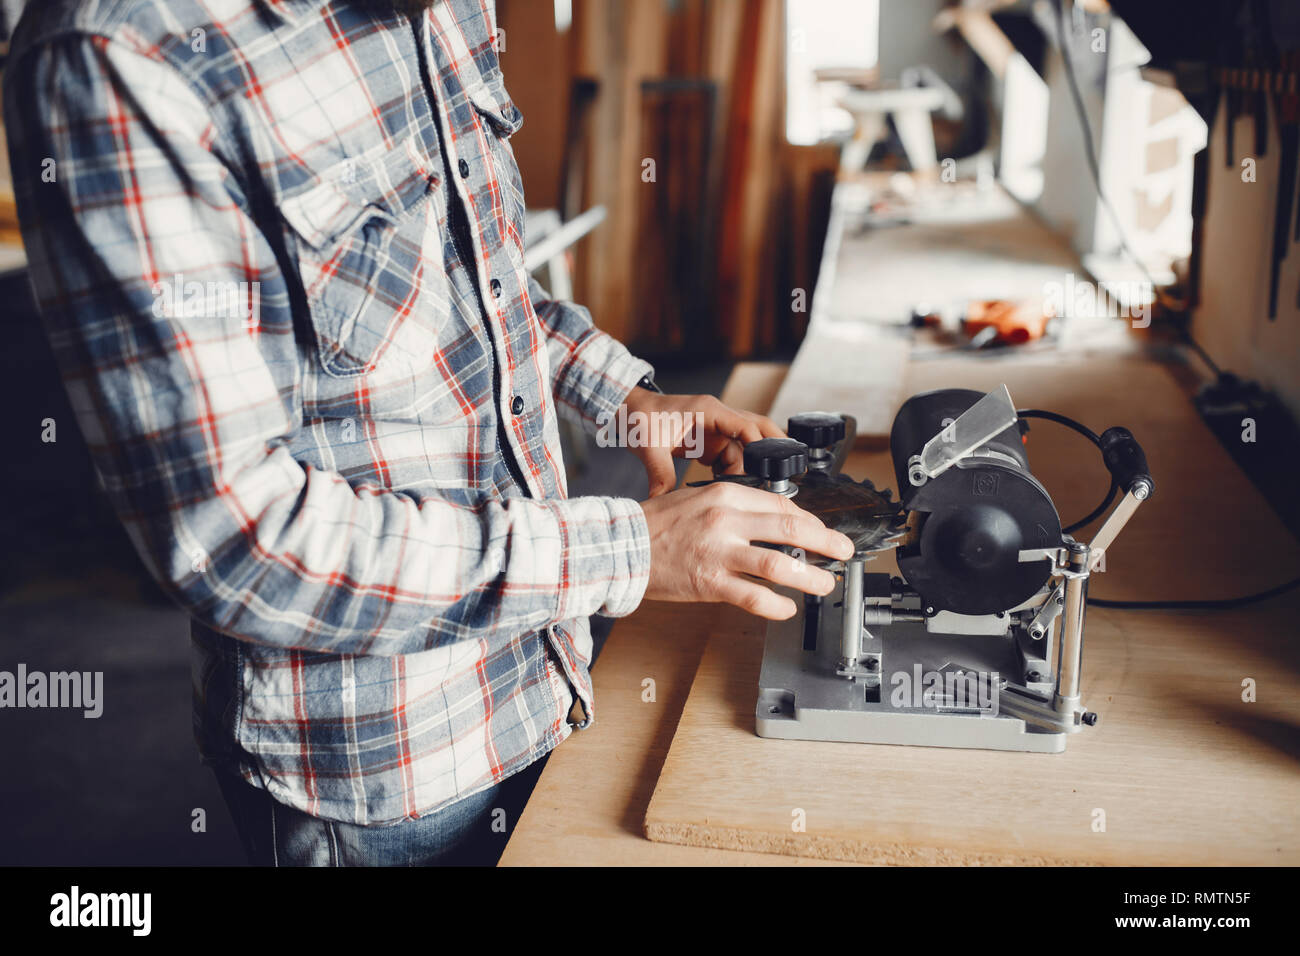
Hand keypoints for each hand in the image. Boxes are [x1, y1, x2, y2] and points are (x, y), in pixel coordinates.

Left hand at [620, 388, 783, 496]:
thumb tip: (662, 502)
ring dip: (747, 468)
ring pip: (745, 448)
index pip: (746, 425)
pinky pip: (732, 456)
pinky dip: (734, 472)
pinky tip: (727, 488)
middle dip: (774, 450)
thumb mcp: (648, 446)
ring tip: (746, 491)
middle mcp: (717, 418)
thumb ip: (659, 474)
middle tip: (785, 475)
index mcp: (708, 411)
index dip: (760, 446)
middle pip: (758, 429)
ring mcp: (716, 430)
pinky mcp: (710, 443)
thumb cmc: (638, 419)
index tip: (767, 470)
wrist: (628, 413)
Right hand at [638, 482, 854, 619]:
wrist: (622, 547)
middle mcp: (726, 521)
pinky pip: (754, 597)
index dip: (811, 521)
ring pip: (779, 564)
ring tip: (825, 584)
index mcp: (725, 495)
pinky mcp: (710, 583)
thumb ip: (734, 507)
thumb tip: (772, 521)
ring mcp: (719, 553)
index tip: (823, 532)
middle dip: (826, 542)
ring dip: (810, 577)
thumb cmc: (657, 524)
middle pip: (791, 529)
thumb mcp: (698, 498)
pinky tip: (787, 608)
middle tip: (843, 552)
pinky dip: (777, 605)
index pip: (782, 506)